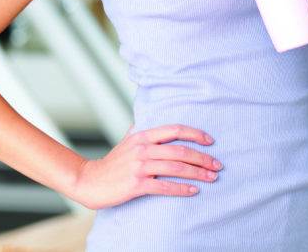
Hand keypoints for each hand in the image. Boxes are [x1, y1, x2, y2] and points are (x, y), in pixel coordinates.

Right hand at [71, 124, 221, 209]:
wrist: (89, 181)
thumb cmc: (112, 162)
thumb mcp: (127, 141)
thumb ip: (141, 130)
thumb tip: (149, 116)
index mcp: (143, 135)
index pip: (175, 130)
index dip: (196, 134)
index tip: (211, 141)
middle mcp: (143, 149)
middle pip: (181, 151)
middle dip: (203, 158)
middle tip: (218, 165)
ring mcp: (139, 166)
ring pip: (176, 168)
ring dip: (198, 173)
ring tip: (212, 178)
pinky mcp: (136, 185)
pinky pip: (164, 186)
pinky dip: (182, 188)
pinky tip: (194, 191)